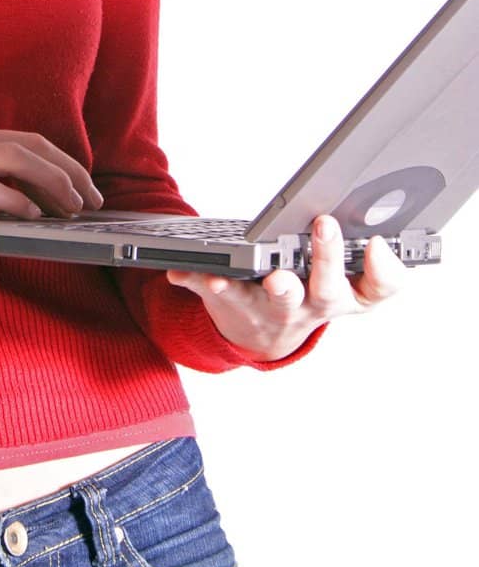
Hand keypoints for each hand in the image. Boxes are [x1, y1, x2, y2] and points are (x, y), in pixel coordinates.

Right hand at [0, 104, 103, 238]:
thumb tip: (27, 195)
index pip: (21, 137)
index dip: (57, 161)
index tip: (77, 182)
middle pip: (29, 143)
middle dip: (69, 170)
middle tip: (91, 196)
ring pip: (17, 159)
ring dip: (54, 184)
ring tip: (72, 207)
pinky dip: (18, 201)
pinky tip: (33, 215)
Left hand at [164, 214, 408, 360]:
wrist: (263, 339)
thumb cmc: (308, 297)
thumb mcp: (352, 290)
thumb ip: (378, 272)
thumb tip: (383, 246)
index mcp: (343, 296)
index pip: (375, 289)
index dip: (382, 269)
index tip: (377, 243)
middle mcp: (310, 305)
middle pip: (324, 288)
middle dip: (326, 258)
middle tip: (324, 227)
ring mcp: (270, 308)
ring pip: (266, 298)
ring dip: (259, 283)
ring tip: (242, 272)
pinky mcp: (231, 303)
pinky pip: (211, 291)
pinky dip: (197, 279)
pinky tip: (183, 271)